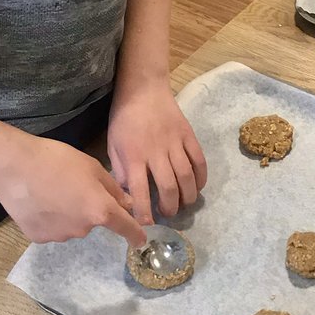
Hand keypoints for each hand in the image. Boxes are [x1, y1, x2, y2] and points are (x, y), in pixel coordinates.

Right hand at [0, 134, 145, 246]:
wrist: (15, 168)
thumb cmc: (57, 160)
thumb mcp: (92, 167)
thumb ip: (113, 189)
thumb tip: (128, 204)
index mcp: (101, 210)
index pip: (126, 227)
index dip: (135, 234)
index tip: (141, 240)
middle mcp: (83, 229)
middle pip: (94, 221)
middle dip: (90, 208)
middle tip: (74, 186)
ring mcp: (60, 236)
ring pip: (73, 225)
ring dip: (70, 213)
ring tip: (52, 191)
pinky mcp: (39, 238)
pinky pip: (54, 228)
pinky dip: (51, 218)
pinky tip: (39, 201)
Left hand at [107, 81, 207, 225]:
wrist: (143, 89)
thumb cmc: (124, 119)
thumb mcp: (112, 145)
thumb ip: (120, 171)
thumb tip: (128, 196)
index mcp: (134, 156)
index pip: (140, 191)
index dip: (144, 212)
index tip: (146, 226)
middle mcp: (156, 152)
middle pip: (169, 187)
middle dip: (170, 207)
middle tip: (168, 214)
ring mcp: (175, 142)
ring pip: (187, 176)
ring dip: (187, 196)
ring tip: (183, 204)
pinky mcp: (188, 135)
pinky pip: (199, 160)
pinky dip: (201, 177)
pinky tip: (197, 187)